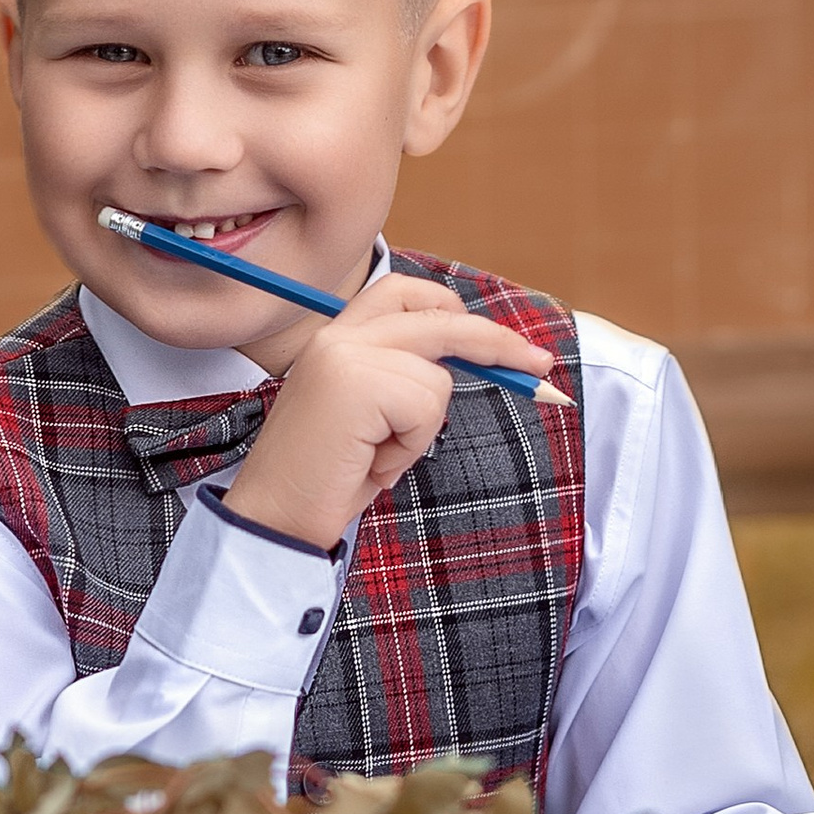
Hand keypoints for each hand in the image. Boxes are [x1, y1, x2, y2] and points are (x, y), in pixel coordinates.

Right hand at [224, 274, 553, 548]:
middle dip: (496, 341)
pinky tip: (372, 463)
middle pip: (438, 316)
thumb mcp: (370, 417)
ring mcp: (343, 354)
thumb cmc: (324, 479)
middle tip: (540, 365)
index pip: (406, 294)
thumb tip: (477, 358)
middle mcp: (336, 335)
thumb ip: (403, 378)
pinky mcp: (354, 382)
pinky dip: (410, 444)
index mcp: (335, 337)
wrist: (273, 518)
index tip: (499, 341)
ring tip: (377, 457)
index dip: (456, 312)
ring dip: (422, 429)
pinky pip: (426, 406)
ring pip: (436, 378)